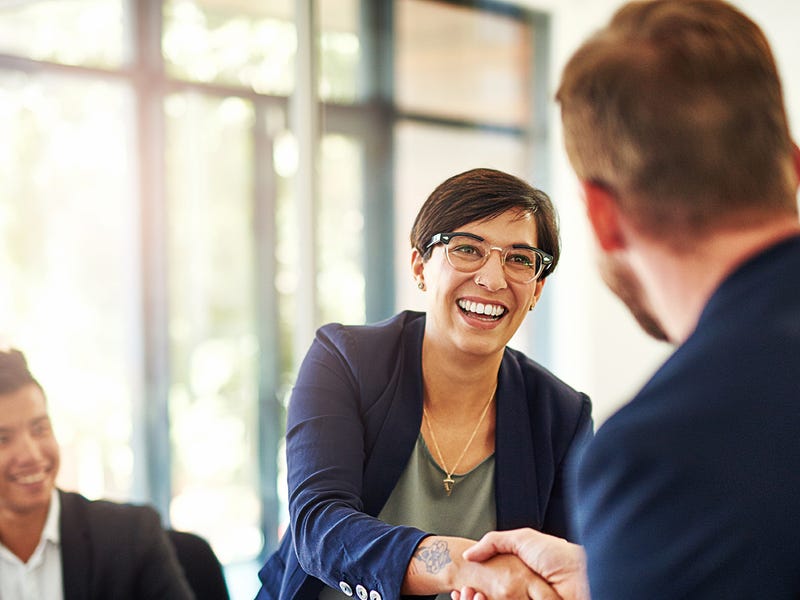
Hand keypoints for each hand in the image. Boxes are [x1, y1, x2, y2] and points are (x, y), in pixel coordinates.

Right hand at [459, 528, 589, 599]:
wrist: (579, 574)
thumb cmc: (557, 556)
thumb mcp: (522, 539)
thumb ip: (494, 542)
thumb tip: (468, 555)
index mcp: (518, 579)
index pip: (491, 587)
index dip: (474, 589)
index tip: (461, 590)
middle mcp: (522, 595)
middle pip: (490, 598)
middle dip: (472, 597)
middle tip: (462, 594)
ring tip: (467, 596)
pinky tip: (478, 599)